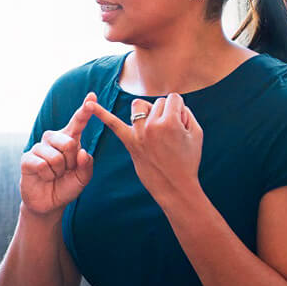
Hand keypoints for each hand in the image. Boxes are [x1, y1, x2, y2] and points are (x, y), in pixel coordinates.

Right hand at [19, 93, 96, 216]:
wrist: (49, 203)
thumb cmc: (66, 186)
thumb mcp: (83, 179)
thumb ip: (86, 166)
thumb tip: (82, 152)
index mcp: (69, 139)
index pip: (78, 122)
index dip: (85, 110)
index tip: (92, 97)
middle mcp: (53, 139)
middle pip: (69, 142)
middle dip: (71, 162)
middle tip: (65, 171)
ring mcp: (38, 147)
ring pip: (55, 157)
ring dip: (58, 172)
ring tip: (54, 175)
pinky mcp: (27, 158)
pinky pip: (42, 165)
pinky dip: (47, 176)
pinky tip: (44, 177)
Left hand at [87, 92, 203, 208]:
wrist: (175, 186)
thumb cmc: (188, 160)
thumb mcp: (196, 133)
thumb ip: (185, 112)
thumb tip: (174, 104)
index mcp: (170, 122)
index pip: (173, 99)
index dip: (180, 111)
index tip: (182, 127)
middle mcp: (152, 126)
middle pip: (157, 103)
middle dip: (166, 113)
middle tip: (172, 135)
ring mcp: (138, 134)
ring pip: (139, 106)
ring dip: (147, 112)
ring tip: (155, 128)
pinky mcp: (130, 142)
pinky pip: (113, 124)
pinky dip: (101, 113)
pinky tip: (89, 105)